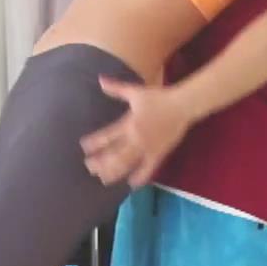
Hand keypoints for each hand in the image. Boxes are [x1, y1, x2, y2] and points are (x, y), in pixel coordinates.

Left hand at [80, 77, 199, 187]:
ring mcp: (147, 148)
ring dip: (114, 172)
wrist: (182, 105)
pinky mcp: (158, 154)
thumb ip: (116, 88)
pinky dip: (140, 177)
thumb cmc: (158, 97)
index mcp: (128, 123)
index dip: (95, 142)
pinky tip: (131, 185)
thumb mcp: (135, 92)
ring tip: (103, 179)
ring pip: (128, 164)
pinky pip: (148, 169)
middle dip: (100, 162)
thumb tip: (100, 80)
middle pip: (114, 154)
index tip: (84, 148)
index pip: (108, 135)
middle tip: (89, 167)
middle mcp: (136, 138)